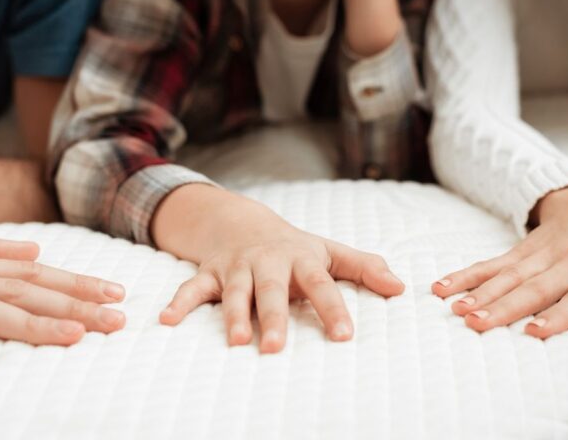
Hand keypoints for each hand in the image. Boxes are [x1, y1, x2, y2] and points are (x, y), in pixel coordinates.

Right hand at [152, 185, 405, 352]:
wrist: (240, 220)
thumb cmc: (292, 246)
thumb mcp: (328, 251)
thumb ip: (364, 268)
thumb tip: (401, 287)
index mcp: (300, 259)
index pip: (321, 285)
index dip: (332, 309)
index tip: (343, 336)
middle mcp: (267, 263)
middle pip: (270, 291)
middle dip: (272, 318)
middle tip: (276, 348)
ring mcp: (236, 268)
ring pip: (234, 293)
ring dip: (231, 317)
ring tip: (235, 342)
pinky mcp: (210, 273)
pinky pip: (192, 289)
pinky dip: (179, 304)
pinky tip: (166, 321)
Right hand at [431, 182, 567, 336]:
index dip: (559, 314)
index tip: (534, 332)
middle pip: (536, 288)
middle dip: (504, 307)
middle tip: (477, 323)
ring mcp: (540, 255)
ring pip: (508, 276)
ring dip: (479, 293)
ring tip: (457, 310)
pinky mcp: (519, 251)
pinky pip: (490, 264)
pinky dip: (465, 275)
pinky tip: (441, 288)